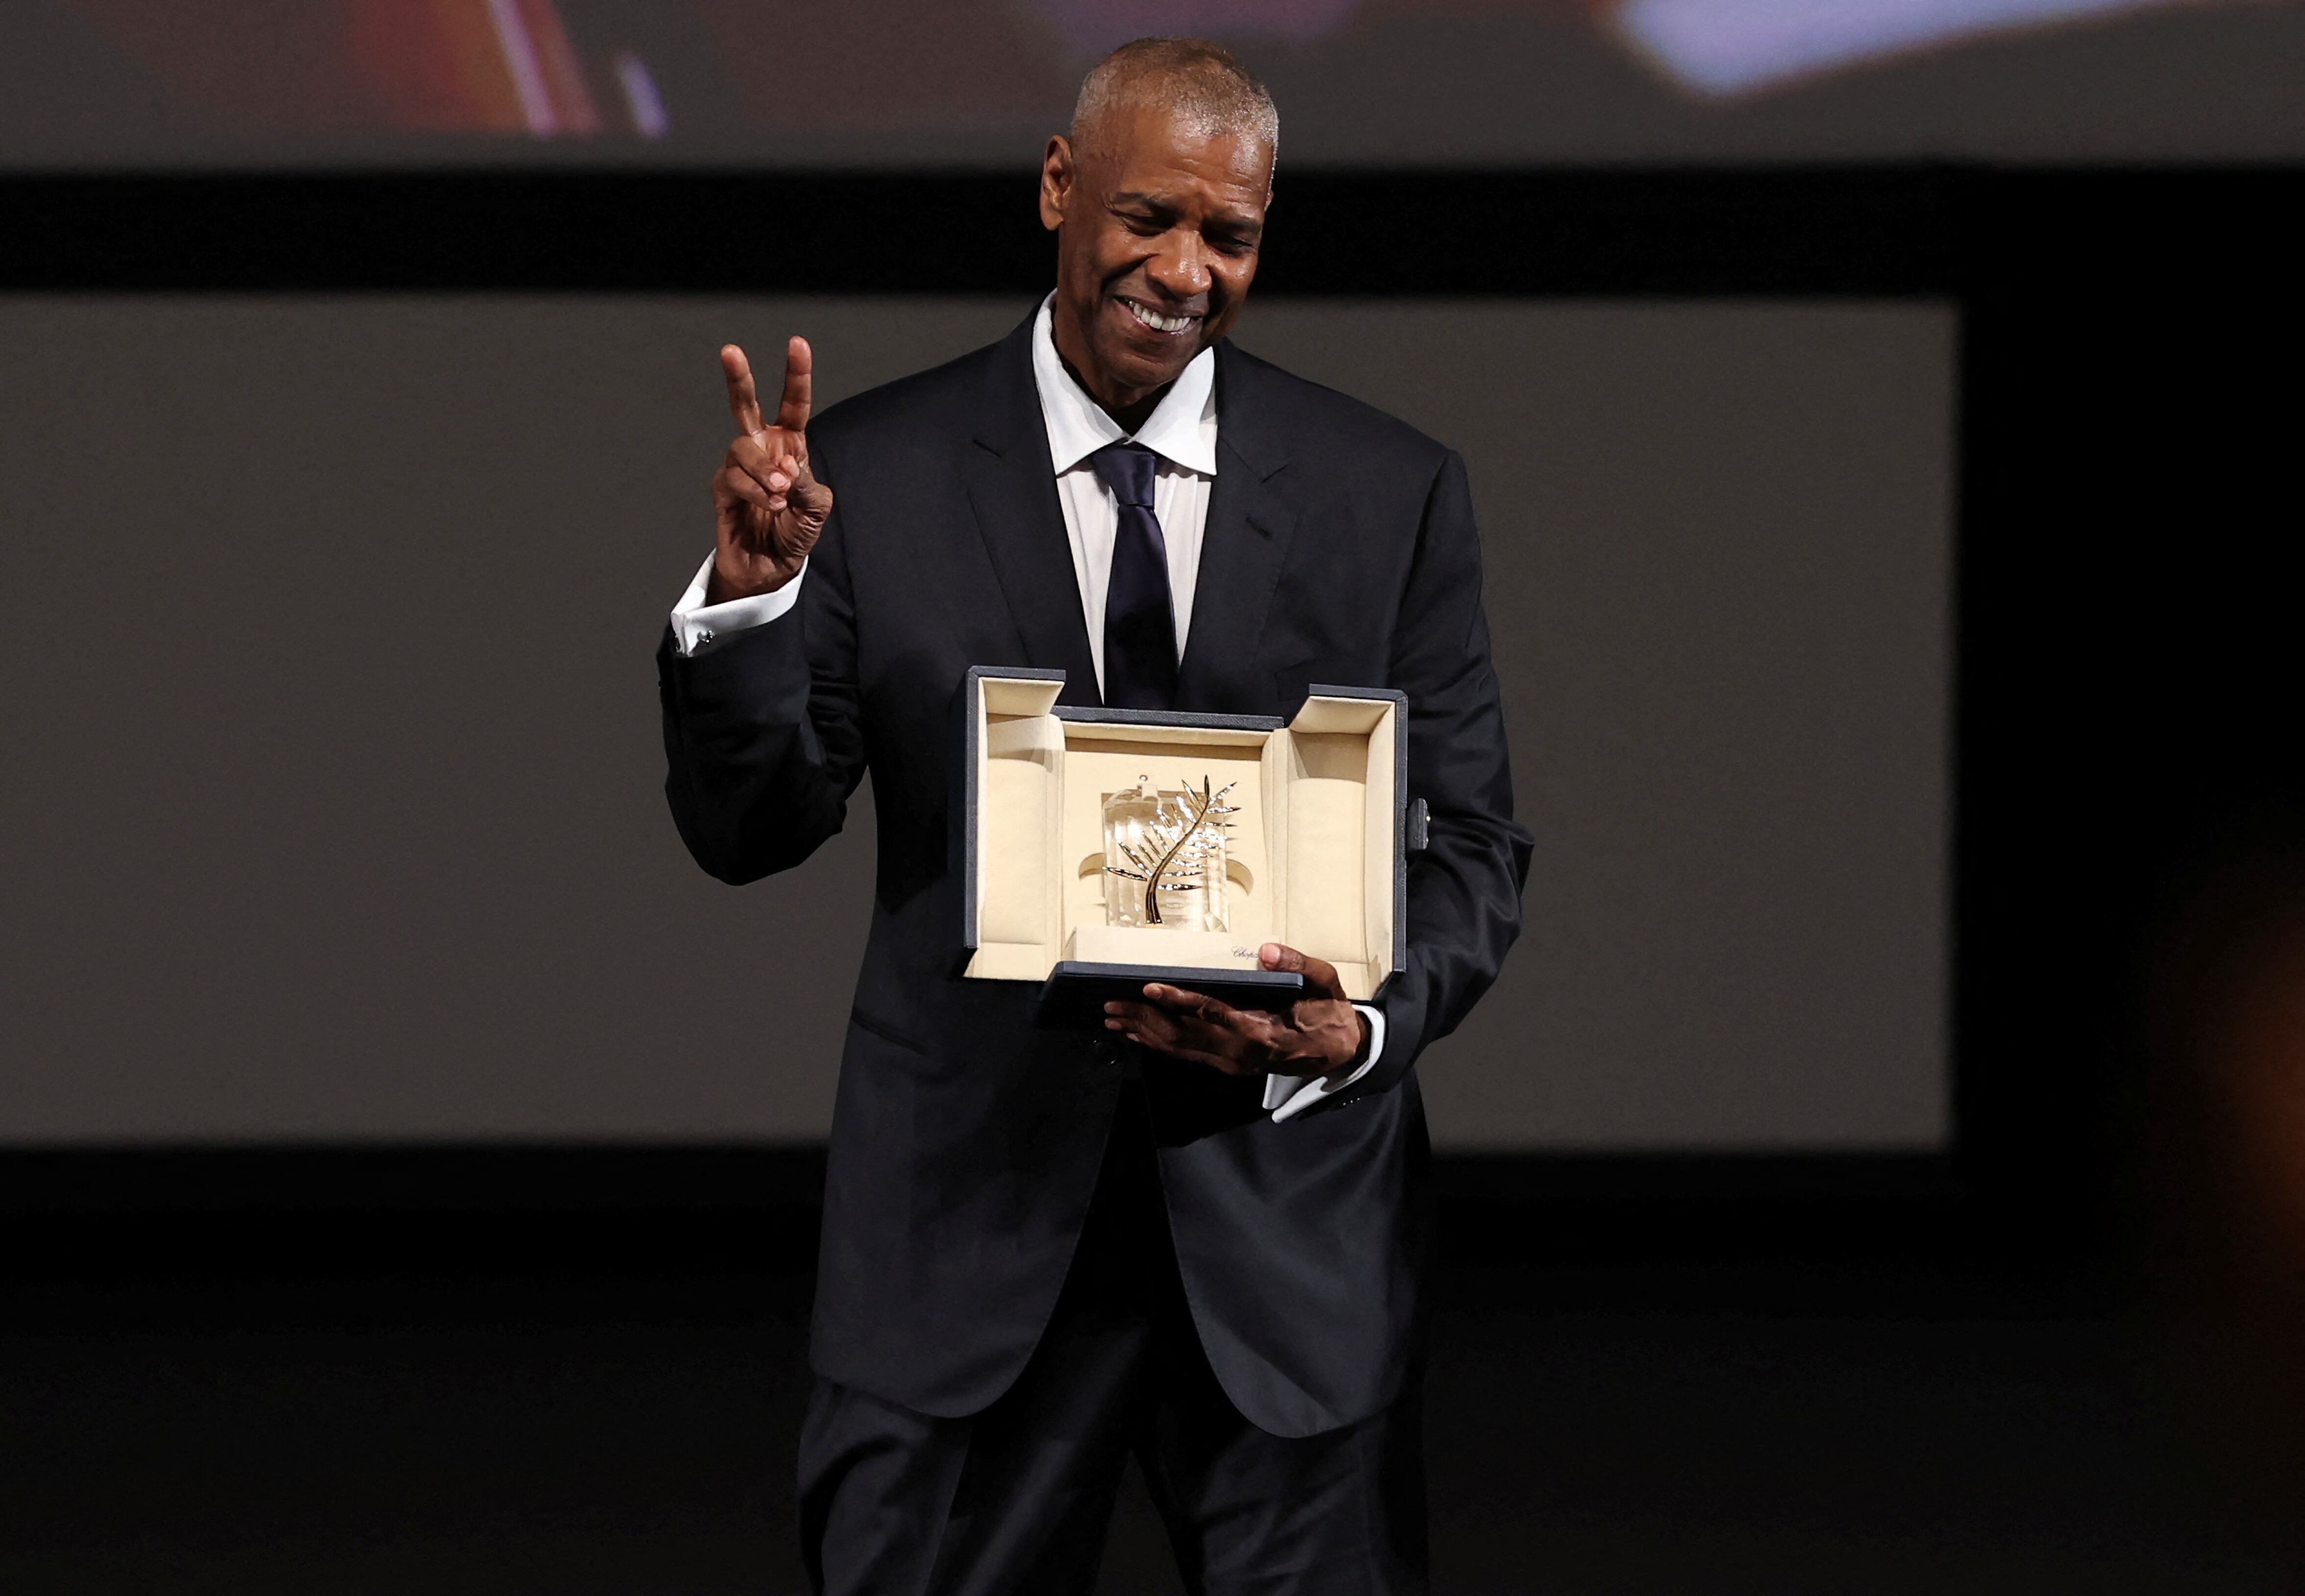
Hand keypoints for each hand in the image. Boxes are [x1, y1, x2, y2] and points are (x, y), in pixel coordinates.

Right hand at [709, 337, 832, 601]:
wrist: (771, 569)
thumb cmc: (795, 533)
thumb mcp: (816, 508)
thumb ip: (805, 482)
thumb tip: (784, 466)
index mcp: (789, 445)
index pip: (793, 404)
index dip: (796, 374)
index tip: (797, 343)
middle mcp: (762, 449)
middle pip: (745, 405)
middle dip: (739, 377)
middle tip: (730, 350)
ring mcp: (738, 468)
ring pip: (742, 448)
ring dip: (764, 470)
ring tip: (781, 495)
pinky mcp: (722, 489)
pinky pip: (734, 478)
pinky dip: (756, 492)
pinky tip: (771, 505)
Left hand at [1105, 943, 1370, 1078]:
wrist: (1340, 1052)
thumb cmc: (1330, 1013)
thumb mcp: (1325, 982)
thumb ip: (1298, 964)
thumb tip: (1266, 949)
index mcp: (1262, 1032)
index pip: (1213, 1014)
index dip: (1179, 1001)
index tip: (1150, 988)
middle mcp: (1240, 1053)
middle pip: (1184, 1035)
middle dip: (1145, 1018)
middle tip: (1111, 1004)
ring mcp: (1232, 1064)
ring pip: (1179, 1049)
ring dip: (1143, 1033)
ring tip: (1112, 1018)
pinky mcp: (1228, 1066)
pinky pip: (1187, 1055)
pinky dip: (1158, 1043)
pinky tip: (1137, 1033)